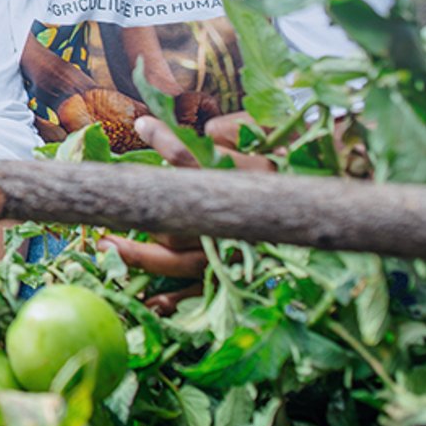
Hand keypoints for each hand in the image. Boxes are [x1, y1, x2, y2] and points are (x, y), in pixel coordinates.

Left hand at [100, 113, 274, 305]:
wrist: (321, 191)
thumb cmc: (280, 157)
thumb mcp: (259, 134)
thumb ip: (229, 130)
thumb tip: (197, 130)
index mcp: (244, 182)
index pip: (192, 162)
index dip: (167, 143)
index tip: (142, 123)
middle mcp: (238, 220)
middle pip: (179, 224)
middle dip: (140, 221)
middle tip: (105, 217)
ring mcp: (236, 251)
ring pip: (184, 261)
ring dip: (142, 258)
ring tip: (109, 247)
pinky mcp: (236, 272)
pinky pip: (203, 289)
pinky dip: (177, 298)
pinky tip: (151, 302)